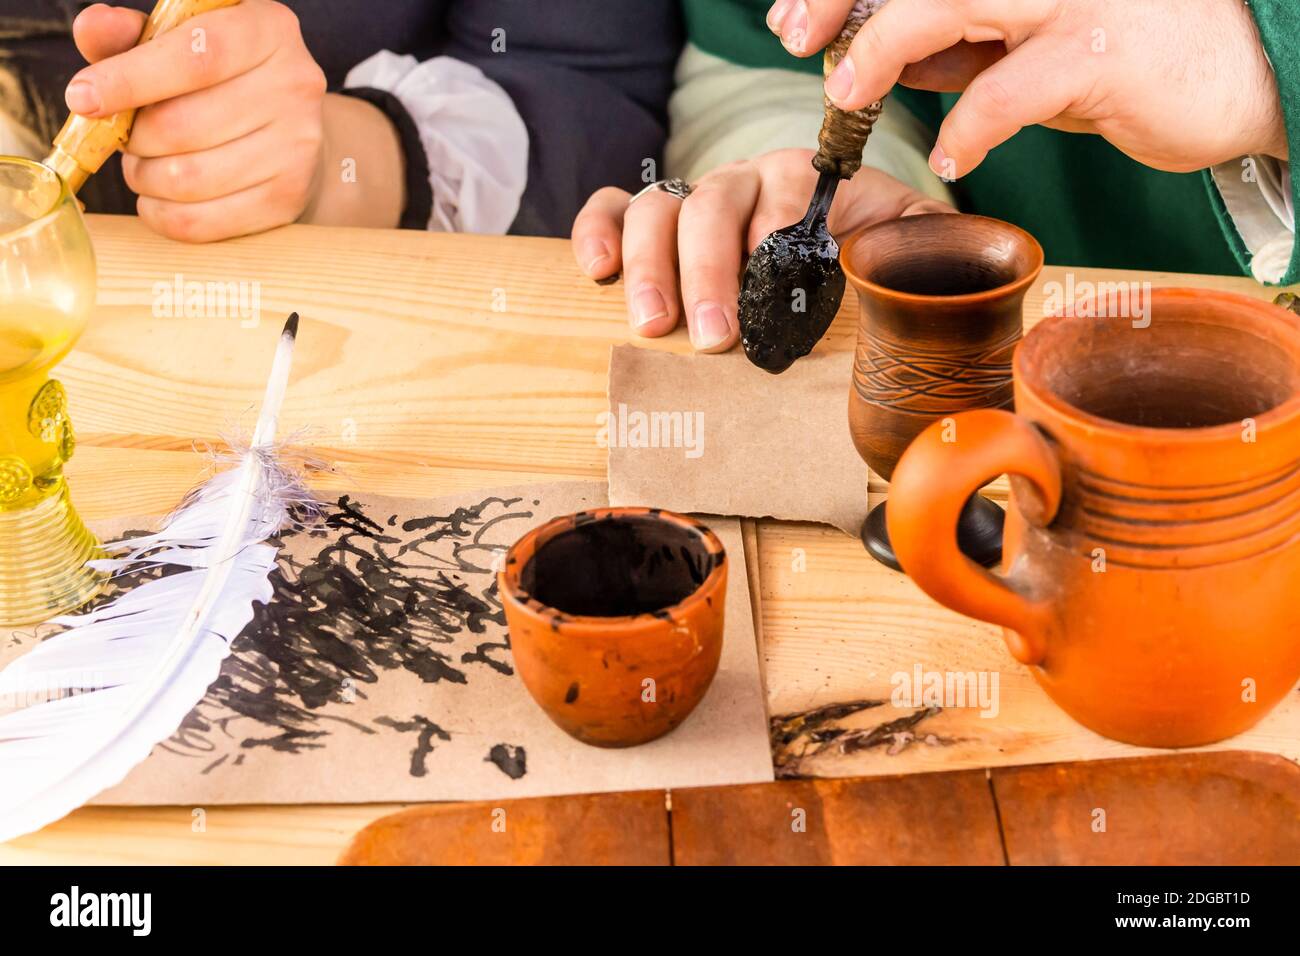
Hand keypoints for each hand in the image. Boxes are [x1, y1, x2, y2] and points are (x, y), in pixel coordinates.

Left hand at [67, 2, 327, 241]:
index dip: (131, 79)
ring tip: (144, 166)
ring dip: (145, 177)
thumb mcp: (183, 42)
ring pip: (187, 178)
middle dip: (133, 138)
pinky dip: (162, 214)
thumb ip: (133, 35)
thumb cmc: (225, 82)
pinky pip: (202, 221)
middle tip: (125, 137)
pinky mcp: (288, 198)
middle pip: (182, 125)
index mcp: (268, 30)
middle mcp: (294, 85)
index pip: (196, 55)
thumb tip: (92, 28)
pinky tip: (159, 198)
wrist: (292, 133)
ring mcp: (297, 147)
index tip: (82, 98)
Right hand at [571, 150, 952, 351]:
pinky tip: (597, 271)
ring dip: (651, 266)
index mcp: (802, 181)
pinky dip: (597, 232)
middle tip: (715, 335)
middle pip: (712, 207)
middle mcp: (741, 183)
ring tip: (655, 325)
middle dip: (710, 271)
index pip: (783, 193)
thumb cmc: (857, 240)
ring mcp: (693, 200)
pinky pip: (611, 209)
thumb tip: (955, 259)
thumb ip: (924, 241)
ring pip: (657, 211)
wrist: (821, 231)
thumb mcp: (899, 233)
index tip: (774, 276)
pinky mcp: (653, 220)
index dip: (775, 230)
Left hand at [768, 0, 1288, 175]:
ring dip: (886, 45)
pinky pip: (1014, 86)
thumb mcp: (1033, 43)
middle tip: (795, 39)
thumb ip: (964, 46)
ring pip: (954, 0)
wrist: (1247, 75)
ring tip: (848, 94)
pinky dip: (971, 123)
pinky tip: (951, 152)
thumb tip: (883, 63)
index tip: (795, 16)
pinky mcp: (1105, 50)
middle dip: (846, 1)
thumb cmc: (1134, 56)